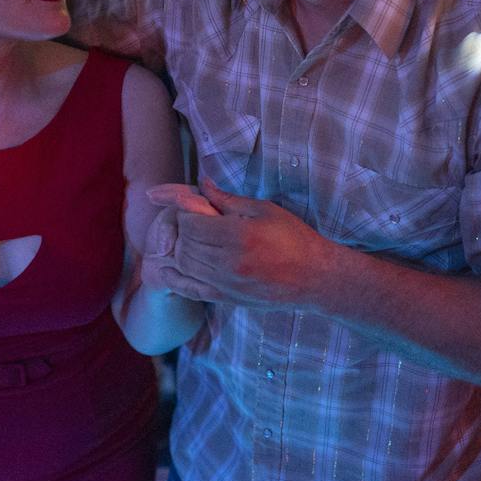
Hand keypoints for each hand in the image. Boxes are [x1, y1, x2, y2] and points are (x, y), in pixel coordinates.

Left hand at [145, 178, 334, 306]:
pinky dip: (174, 278)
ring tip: (188, 239)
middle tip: (190, 221)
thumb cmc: (293, 238)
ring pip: (184, 265)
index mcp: (238, 236)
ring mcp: (226, 283)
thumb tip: (201, 181)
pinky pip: (190, 290)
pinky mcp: (227, 298)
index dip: (186, 213)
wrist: (315, 277)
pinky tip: (165, 269)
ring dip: (179, 249)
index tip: (195, 208)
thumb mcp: (263, 209)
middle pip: (184, 244)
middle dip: (181, 230)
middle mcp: (229, 262)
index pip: (190, 224)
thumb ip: (226, 199)